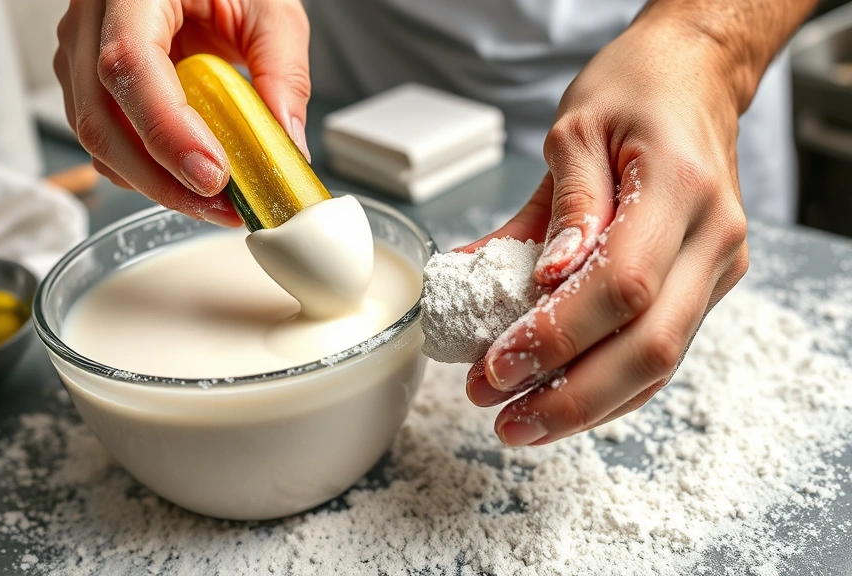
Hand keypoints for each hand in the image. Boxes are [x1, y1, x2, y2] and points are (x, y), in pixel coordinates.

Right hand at [53, 0, 311, 224]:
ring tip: (217, 201)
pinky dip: (148, 170)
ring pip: (98, 140)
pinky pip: (109, 140)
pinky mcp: (88, 83)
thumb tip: (286, 145)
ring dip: (156, 183)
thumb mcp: (270, 8)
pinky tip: (191, 179)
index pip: (129, 63)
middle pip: (99, 119)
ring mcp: (79, 54)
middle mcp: (90, 22)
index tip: (212, 174)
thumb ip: (283, 71)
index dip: (167, 130)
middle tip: (222, 207)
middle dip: (161, 179)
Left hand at [462, 21, 750, 445]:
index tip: (496, 363)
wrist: (694, 79)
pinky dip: (609, 386)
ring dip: (586, 406)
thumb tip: (519, 280)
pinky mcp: (705, 284)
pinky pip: (661, 352)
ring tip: (519, 422)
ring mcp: (717, 267)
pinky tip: (559, 402)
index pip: (621, 285)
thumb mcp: (575, 131)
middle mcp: (713, 237)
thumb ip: (557, 212)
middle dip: (569, 395)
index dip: (556, 334)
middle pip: (650, 346)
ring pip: (660, 364)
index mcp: (680, 189)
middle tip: (500, 416)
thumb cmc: (632, 93)